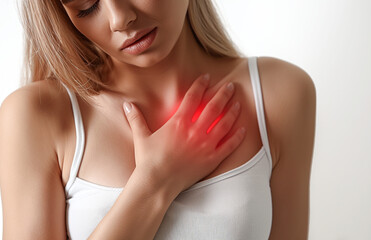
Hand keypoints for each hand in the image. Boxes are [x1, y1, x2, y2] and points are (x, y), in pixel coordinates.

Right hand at [123, 74, 245, 193]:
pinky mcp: (211, 159)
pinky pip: (228, 146)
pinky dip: (237, 136)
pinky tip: (243, 129)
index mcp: (178, 123)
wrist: (157, 183)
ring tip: (239, 102)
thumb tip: (127, 104)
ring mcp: (205, 145)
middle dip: (223, 94)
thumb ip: (136, 118)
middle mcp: (194, 131)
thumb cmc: (148, 160)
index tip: (207, 77)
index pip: (193, 98)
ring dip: (233, 111)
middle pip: (214, 107)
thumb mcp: (141, 137)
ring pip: (224, 124)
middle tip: (232, 86)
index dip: (201, 85)